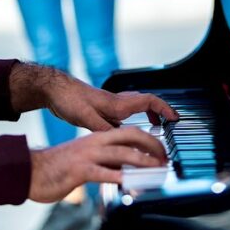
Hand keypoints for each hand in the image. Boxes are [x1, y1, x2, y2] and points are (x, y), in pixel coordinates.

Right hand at [28, 127, 167, 202]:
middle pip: (130, 136)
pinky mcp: (79, 170)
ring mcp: (87, 155)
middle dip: (151, 145)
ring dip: (142, 160)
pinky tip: (129, 181)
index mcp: (97, 137)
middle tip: (164, 157)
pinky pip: (103, 172)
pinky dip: (119, 176)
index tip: (161, 149)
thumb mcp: (86, 157)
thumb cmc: (58, 166)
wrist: (32, 169)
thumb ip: (104, 160)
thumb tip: (123, 167)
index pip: (129, 131)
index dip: (148, 138)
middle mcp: (95, 142)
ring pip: (121, 153)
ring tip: (155, 167)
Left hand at [50, 80, 180, 131]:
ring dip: (148, 115)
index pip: (149, 102)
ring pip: (135, 108)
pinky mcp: (101, 109)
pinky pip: (125, 114)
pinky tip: (126, 131)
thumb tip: (120, 140)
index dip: (164, 109)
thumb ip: (104, 129)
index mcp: (118, 104)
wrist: (54, 90)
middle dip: (160, 111)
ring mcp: (110, 106)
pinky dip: (132, 121)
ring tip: (154, 128)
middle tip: (169, 123)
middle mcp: (117, 103)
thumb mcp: (86, 117)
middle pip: (146, 103)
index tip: (175, 118)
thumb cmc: (69, 99)